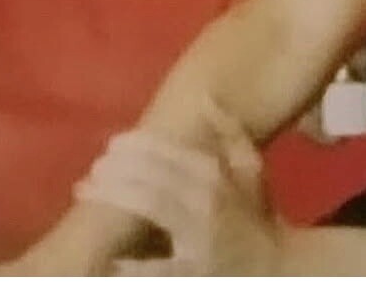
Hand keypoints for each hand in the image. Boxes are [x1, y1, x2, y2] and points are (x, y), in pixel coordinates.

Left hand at [73, 99, 284, 275]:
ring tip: (86, 191)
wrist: (278, 267)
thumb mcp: (252, 171)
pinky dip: (134, 265)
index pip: (171, 153)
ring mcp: (200, 237)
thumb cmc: (258, 219)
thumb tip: (206, 98)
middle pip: (155, 176)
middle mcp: (208, 200)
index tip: (111, 144)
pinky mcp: (195, 271)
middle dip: (118, 170)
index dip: (138, 146)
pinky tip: (108, 261)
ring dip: (117, 196)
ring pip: (152, 207)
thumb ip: (230, 133)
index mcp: (218, 176)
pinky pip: (160, 268)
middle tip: (90, 170)